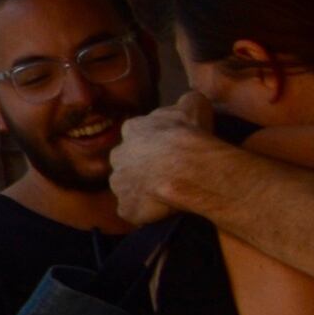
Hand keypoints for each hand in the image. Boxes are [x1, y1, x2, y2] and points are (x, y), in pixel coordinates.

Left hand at [112, 92, 224, 224]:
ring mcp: (119, 184)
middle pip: (128, 162)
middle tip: (168, 173)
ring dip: (143, 190)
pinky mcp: (126, 207)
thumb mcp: (194, 105)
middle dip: (144, 167)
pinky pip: (133, 211)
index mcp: (132, 129)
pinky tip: (162, 211)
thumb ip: (186, 103)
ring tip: (167, 193)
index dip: (156, 143)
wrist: (187, 167)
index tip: (171, 149)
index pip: (139, 135)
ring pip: (128, 187)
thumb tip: (188, 102)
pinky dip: (145, 213)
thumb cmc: (190, 134)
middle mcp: (118, 156)